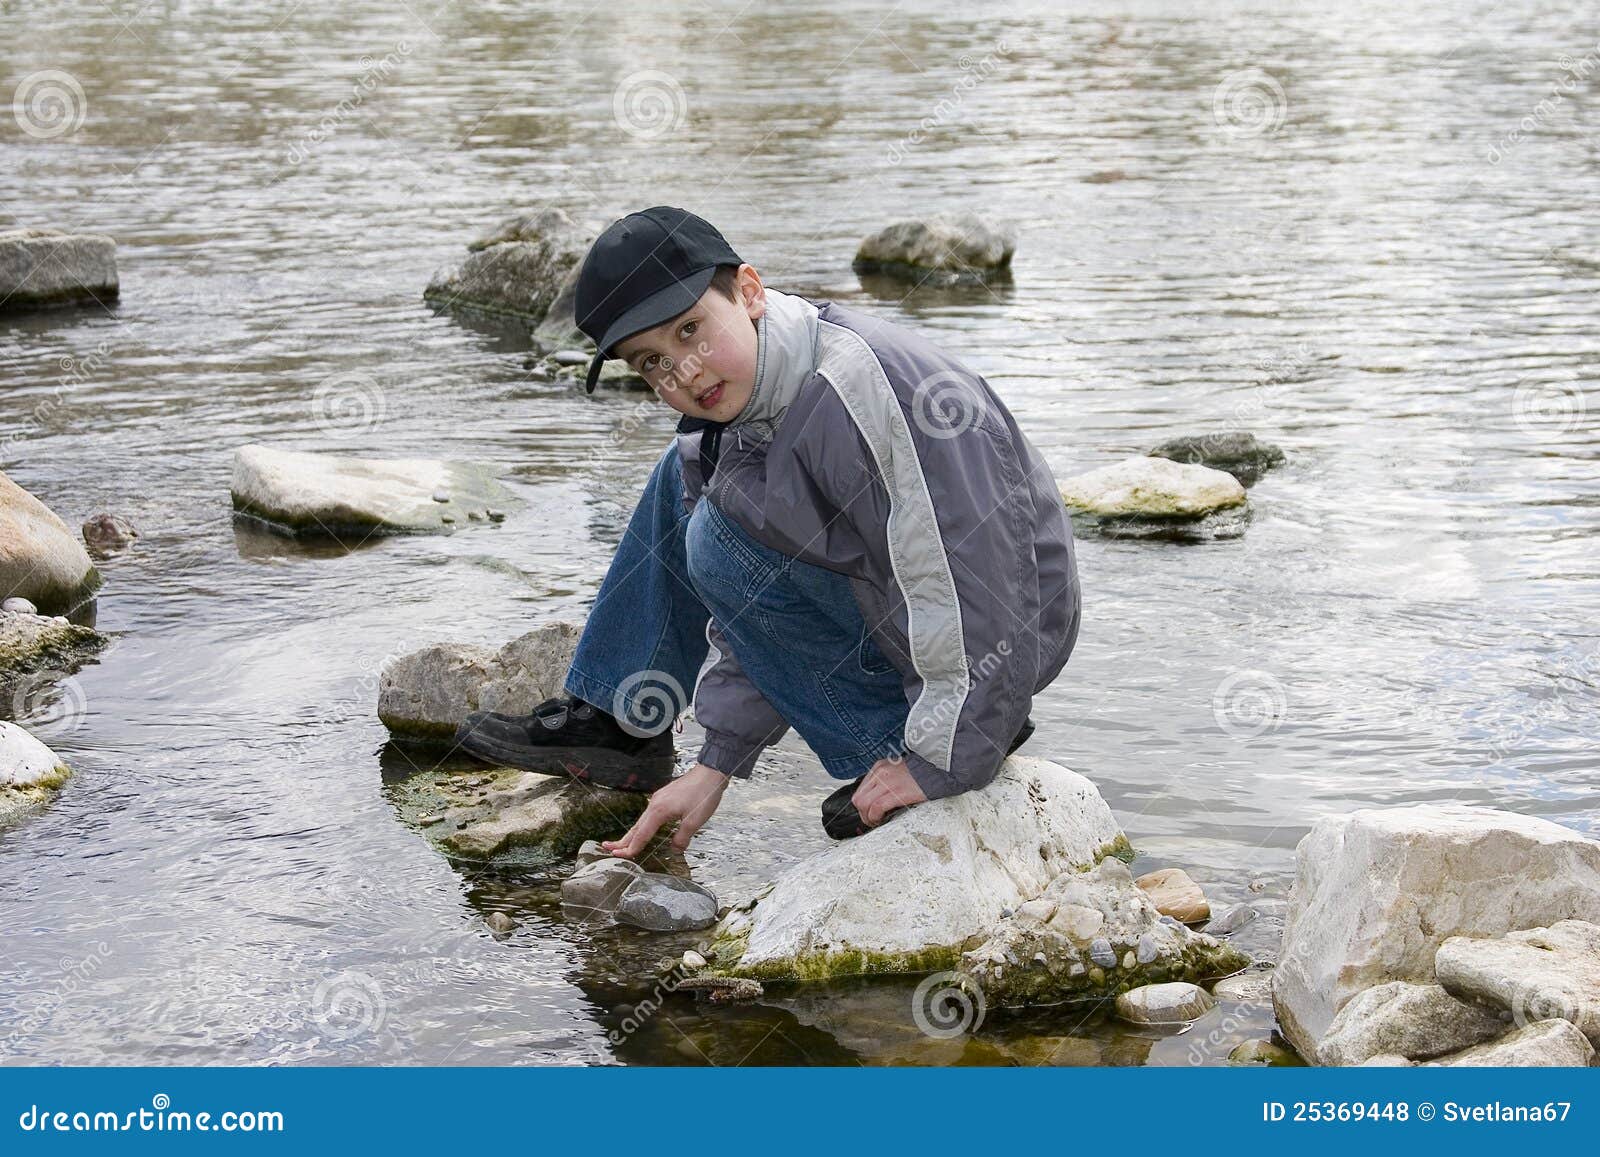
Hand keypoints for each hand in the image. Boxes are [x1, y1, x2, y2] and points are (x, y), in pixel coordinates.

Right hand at [602, 762, 729, 857]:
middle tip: (607, 848)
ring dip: (632, 833)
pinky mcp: (664, 797)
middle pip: (636, 827)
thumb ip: (682, 837)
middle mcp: (654, 804)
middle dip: (622, 840)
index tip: (619, 856)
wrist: (711, 772)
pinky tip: (645, 829)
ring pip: (642, 821)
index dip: (631, 848)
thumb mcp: (694, 821)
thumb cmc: (704, 794)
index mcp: (659, 811)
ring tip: (622, 843)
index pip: (641, 835)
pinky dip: (643, 825)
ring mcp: (658, 799)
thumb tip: (675, 849)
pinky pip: (649, 815)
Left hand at [851, 756, 927, 825]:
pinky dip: (875, 817)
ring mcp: (887, 782)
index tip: (867, 812)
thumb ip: (883, 782)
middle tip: (871, 820)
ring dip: (868, 817)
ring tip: (876, 821)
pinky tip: (881, 819)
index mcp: (879, 767)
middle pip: (858, 798)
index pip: (859, 790)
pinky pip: (877, 808)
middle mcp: (880, 773)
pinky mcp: (897, 792)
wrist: (937, 773)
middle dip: (862, 813)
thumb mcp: (895, 772)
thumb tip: (874, 799)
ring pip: (864, 804)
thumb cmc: (920, 775)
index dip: (861, 805)